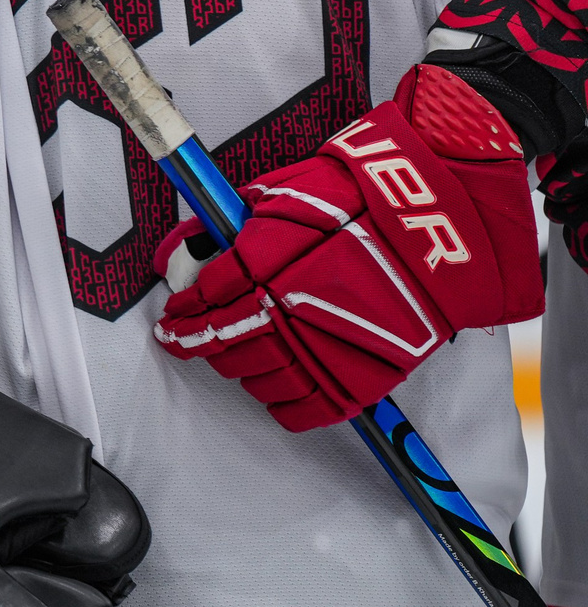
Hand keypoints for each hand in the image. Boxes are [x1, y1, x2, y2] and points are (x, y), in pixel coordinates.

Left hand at [152, 65, 541, 430]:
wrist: (435, 228)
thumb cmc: (357, 201)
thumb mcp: (280, 195)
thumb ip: (229, 226)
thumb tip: (181, 246)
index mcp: (265, 265)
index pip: (206, 301)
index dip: (183, 314)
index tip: (172, 320)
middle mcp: (288, 311)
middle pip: (225, 342)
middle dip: (202, 341)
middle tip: (192, 338)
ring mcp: (324, 350)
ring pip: (257, 377)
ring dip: (236, 367)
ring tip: (234, 356)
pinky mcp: (359, 380)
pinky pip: (302, 411)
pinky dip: (279, 402)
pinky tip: (273, 386)